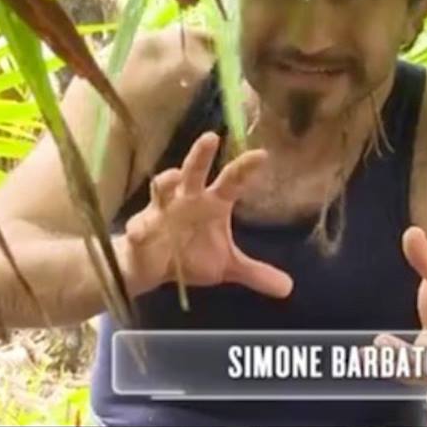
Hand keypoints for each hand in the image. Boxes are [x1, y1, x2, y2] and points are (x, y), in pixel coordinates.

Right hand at [122, 131, 293, 298]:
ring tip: (173, 178)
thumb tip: (288, 288)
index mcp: (212, 203)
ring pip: (162, 190)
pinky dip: (138, 229)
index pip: (232, 181)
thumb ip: (255, 273)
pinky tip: (139, 232)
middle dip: (201, 155)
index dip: (245, 168)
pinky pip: (138, 227)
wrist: (153, 267)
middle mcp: (187, 199)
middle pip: (195, 171)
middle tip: (211, 137)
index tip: (261, 155)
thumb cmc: (190, 254)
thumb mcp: (225, 266)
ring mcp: (161, 211)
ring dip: (166, 182)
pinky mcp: (140, 229)